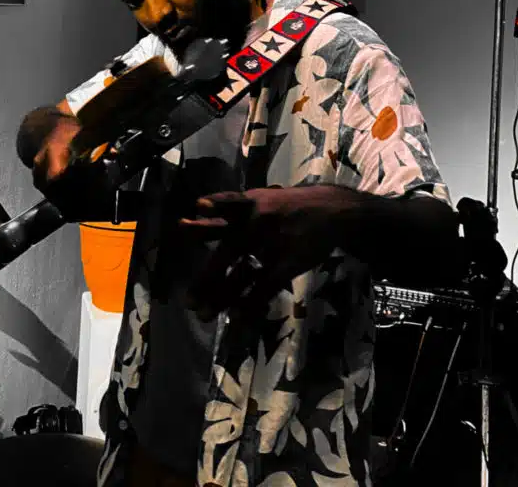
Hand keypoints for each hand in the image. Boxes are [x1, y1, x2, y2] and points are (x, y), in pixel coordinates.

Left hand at [179, 186, 352, 319]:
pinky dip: (250, 303)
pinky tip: (237, 318)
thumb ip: (229, 210)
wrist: (331, 208)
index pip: (228, 205)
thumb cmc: (284, 206)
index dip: (212, 209)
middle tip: (189, 302)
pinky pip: (266, 287)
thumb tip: (196, 212)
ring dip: (223, 296)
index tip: (187, 219)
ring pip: (244, 274)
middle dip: (208, 277)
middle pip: (229, 251)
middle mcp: (259, 222)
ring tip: (203, 315)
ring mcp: (275, 244)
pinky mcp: (290, 263)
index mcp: (250, 204)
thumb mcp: (258, 199)